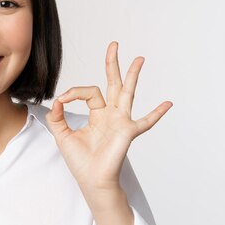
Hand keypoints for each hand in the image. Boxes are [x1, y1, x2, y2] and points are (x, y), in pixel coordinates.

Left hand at [45, 41, 172, 191]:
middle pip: (113, 83)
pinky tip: (168, 103)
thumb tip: (56, 100)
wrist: (91, 180)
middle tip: (114, 45)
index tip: (62, 100)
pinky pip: (145, 122)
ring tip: (139, 58)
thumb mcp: (62, 135)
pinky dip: (156, 113)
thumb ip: (57, 116)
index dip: (74, 92)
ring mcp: (121, 121)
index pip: (88, 92)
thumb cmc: (80, 160)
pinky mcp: (127, 132)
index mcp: (97, 114)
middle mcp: (111, 114)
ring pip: (127, 93)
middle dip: (113, 64)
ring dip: (133, 75)